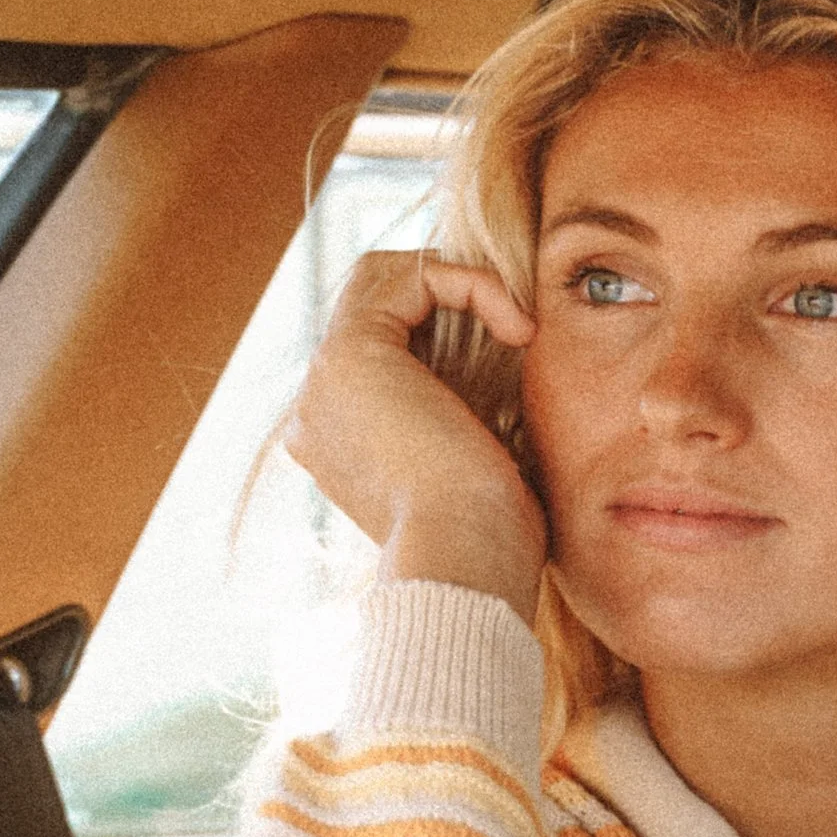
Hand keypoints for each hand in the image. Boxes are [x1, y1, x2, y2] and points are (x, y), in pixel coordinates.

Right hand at [282, 250, 547, 619]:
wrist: (468, 558)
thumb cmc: (488, 533)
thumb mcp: (475, 461)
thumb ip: (465, 409)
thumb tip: (505, 362)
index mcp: (340, 436)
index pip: (382, 341)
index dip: (449, 321)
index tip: (515, 350)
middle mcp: (318, 405)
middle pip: (375, 300)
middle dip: (449, 293)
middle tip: (514, 323)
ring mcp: (324, 379)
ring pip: (386, 277)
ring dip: (464, 285)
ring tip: (519, 327)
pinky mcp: (351, 354)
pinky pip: (413, 277)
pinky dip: (473, 285)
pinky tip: (518, 329)